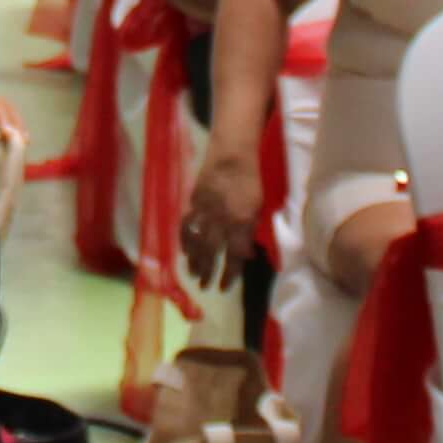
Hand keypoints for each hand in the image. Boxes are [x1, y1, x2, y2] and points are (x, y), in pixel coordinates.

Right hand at [177, 150, 262, 290]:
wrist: (232, 155)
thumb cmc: (250, 181)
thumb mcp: (258, 208)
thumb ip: (249, 231)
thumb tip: (245, 254)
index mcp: (240, 222)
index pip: (234, 255)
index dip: (229, 274)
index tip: (224, 287)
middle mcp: (221, 219)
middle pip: (212, 251)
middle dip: (207, 271)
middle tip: (203, 286)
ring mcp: (205, 210)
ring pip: (196, 240)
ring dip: (193, 259)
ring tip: (191, 273)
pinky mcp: (193, 201)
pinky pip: (187, 224)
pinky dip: (184, 239)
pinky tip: (184, 250)